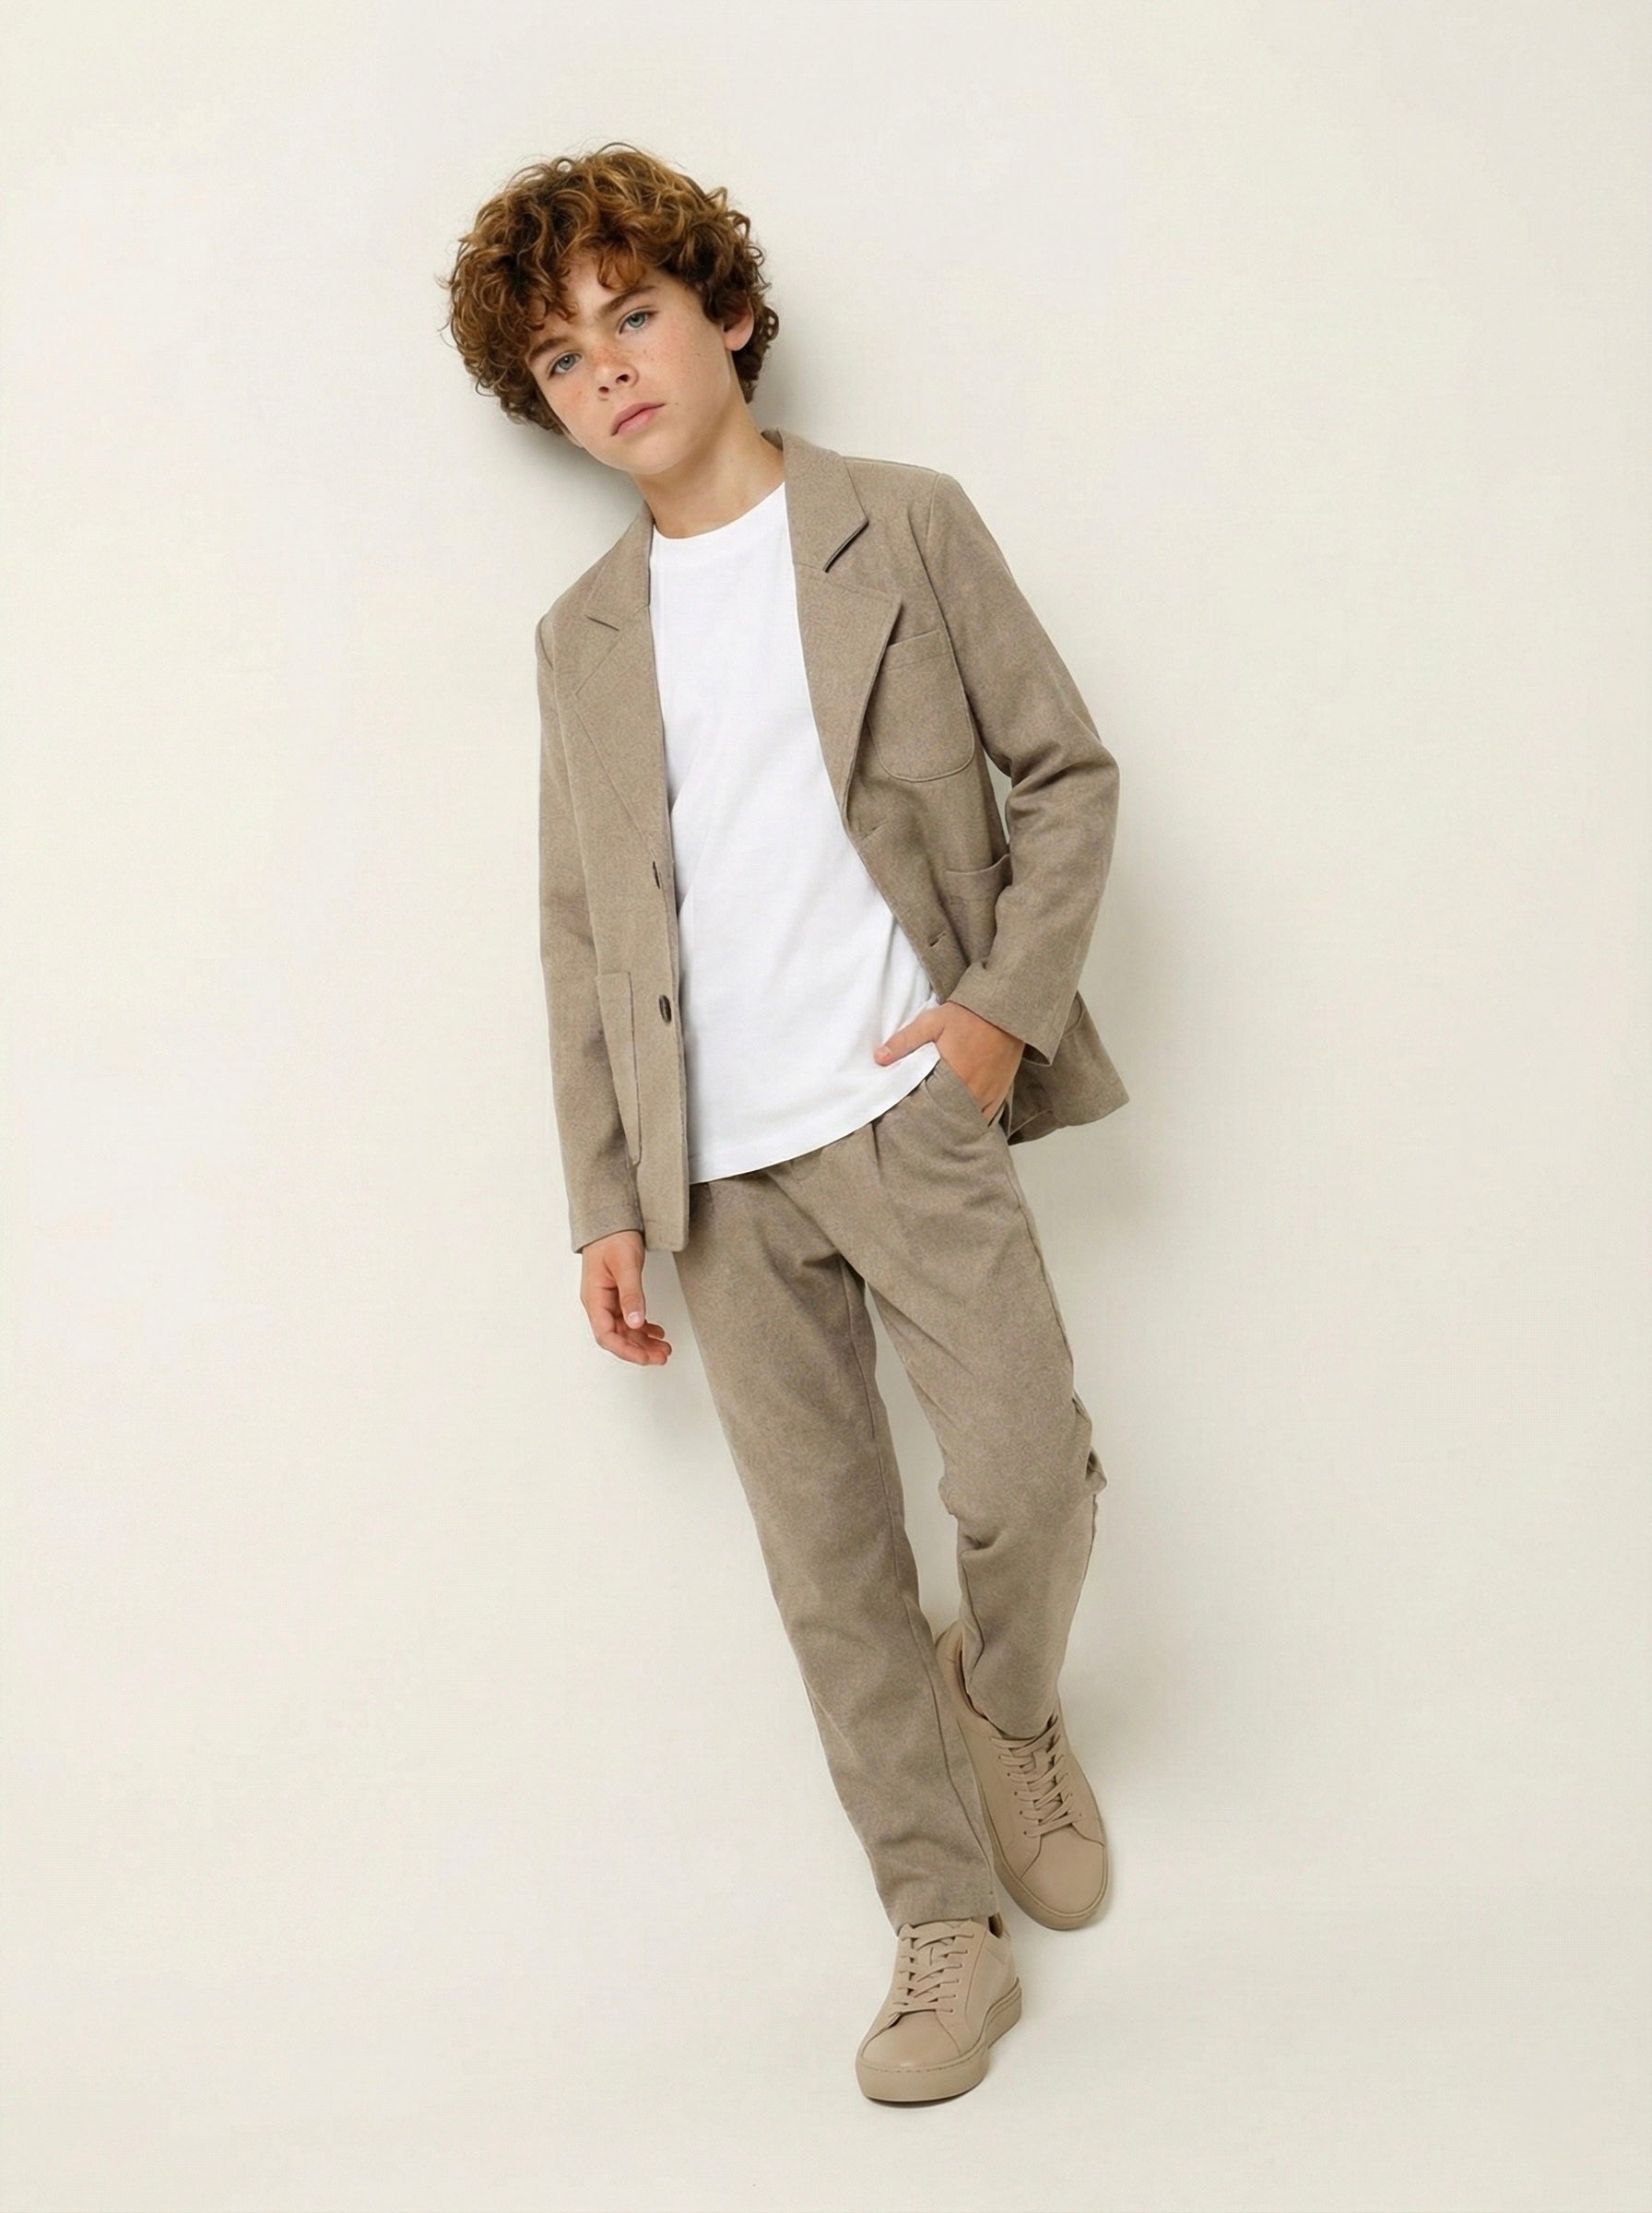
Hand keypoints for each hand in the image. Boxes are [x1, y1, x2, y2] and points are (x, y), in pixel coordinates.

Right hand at [579, 1229, 672, 1364]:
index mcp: (595, 1298)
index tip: (645, 1358)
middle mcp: (599, 1303)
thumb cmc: (613, 1238)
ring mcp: (608, 1300)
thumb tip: (636, 1322)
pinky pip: (629, 1319)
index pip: (606, 1335)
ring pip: (625, 1330)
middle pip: (616, 1337)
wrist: (612, 1220)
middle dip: (639, 1350)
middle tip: (662, 1356)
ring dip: (643, 1342)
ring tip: (664, 1348)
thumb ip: (631, 1294)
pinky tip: (657, 1332)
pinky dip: (643, 1328)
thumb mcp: (626, 1265)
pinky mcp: (617, 1295)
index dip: (626, 1350)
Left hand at [873, 1003, 1024, 1120]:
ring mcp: (988, 1095)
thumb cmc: (967, 1016)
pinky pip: (985, 1117)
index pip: (931, 1108)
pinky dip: (972, 1121)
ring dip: (953, 1123)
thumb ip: (904, 1041)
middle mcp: (973, 1092)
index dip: (918, 1116)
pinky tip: (960, 1123)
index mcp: (954, 1077)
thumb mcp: (931, 1022)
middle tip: (919, 1127)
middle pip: (949, 1118)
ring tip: (937, 1127)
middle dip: (934, 1123)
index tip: (906, 1120)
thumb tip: (879, 1058)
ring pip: (967, 1120)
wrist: (1003, 1011)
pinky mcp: (999, 1094)